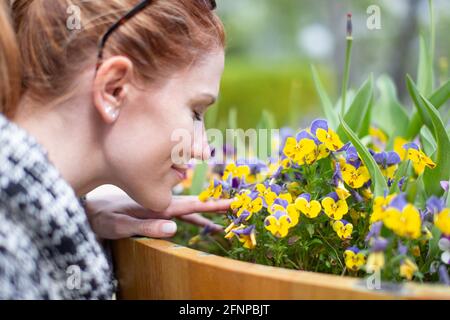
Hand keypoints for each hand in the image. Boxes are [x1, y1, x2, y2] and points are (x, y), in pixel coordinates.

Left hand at [85, 185, 231, 239]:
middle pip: (193, 205)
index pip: (190, 206)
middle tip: (235, 204)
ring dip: (205, 213)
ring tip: (223, 217)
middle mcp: (162, 204)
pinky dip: (192, 217)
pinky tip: (200, 222)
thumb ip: (146, 226)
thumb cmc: (102, 216)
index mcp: (158, 205)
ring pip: (187, 209)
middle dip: (214, 205)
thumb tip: (174, 229)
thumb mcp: (121, 225)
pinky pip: (177, 214)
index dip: (211, 205)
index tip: (230, 203)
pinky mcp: (154, 212)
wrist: (89, 207)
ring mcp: (159, 207)